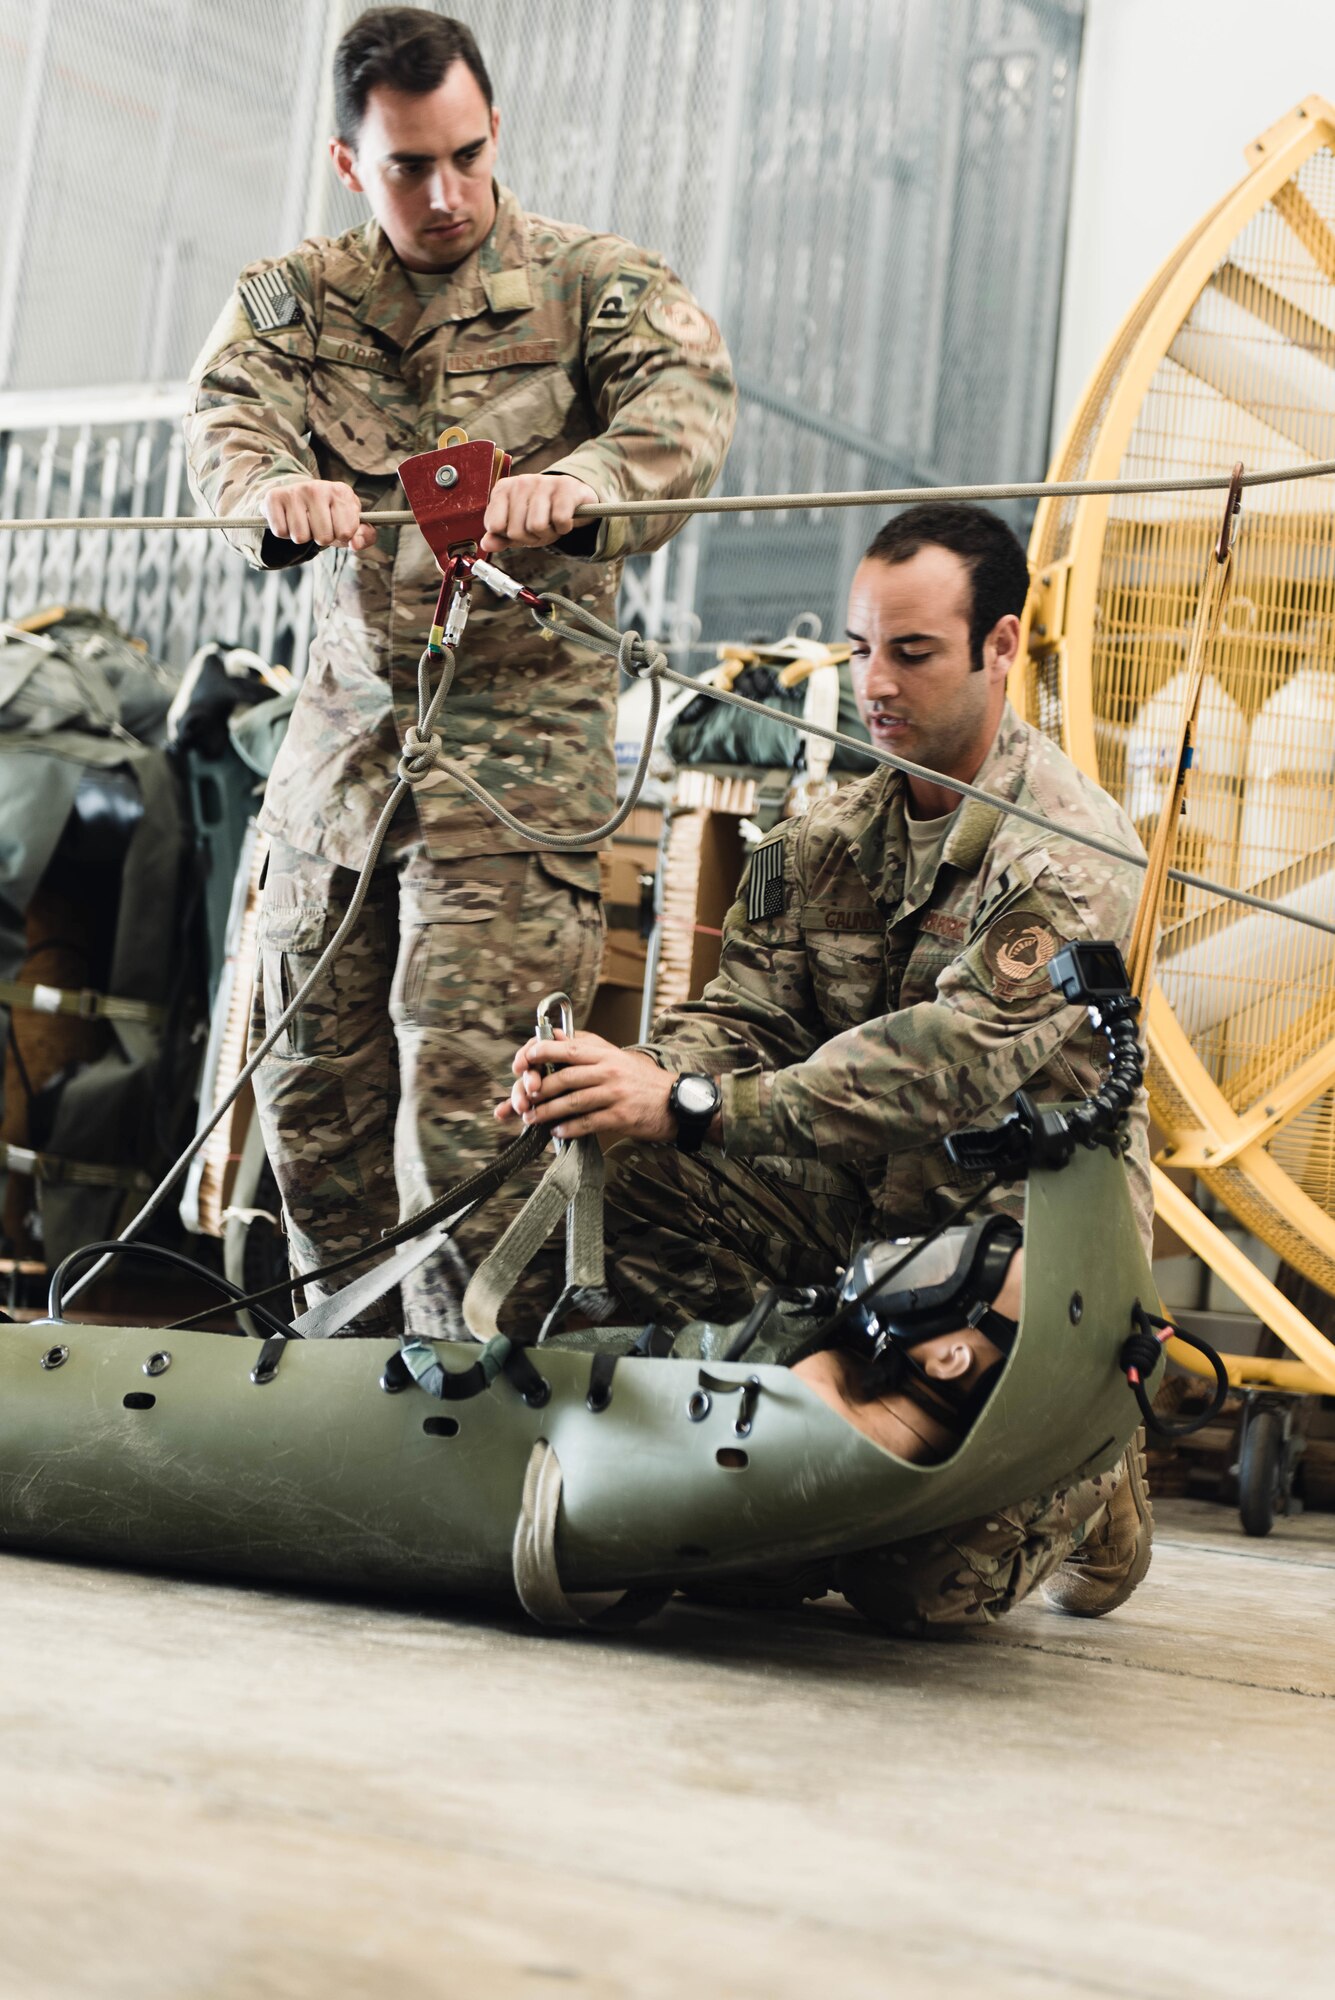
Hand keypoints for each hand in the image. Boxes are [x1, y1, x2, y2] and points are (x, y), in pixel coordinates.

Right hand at [262, 479, 376, 550]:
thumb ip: (363, 536)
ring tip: (303, 521)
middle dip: (321, 538)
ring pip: (300, 537)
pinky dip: (285, 532)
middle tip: (317, 525)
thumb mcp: (350, 523)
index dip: (342, 536)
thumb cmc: (329, 515)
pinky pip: (281, 532)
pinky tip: (289, 519)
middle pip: (323, 537)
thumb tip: (355, 544)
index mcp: (342, 492)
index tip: (338, 526)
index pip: (347, 533)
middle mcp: (318, 487)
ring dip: (302, 536)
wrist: (297, 496)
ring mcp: (295, 490)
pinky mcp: (274, 496)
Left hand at [481, 473, 597, 552]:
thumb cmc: (542, 514)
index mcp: (503, 489)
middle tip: (540, 528)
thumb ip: (500, 537)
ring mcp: (543, 482)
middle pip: (516, 531)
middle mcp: (521, 482)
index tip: (520, 529)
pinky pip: (560, 520)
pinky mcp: (566, 487)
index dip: (510, 536)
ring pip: (537, 526)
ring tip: (552, 523)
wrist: (573, 498)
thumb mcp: (517, 528)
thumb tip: (486, 544)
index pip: (495, 526)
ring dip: (549, 534)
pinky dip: (564, 527)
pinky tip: (564, 519)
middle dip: (531, 538)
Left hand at [495, 1030, 673, 1143]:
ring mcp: (615, 1094)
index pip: (567, 1047)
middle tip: (522, 1098)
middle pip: (564, 1077)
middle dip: (538, 1089)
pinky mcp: (621, 1117)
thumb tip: (552, 1038)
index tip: (522, 1061)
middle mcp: (609, 1070)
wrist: (677, 1102)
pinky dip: (568, 1128)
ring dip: (547, 1111)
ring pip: (572, 1101)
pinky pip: (588, 1122)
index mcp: (605, 1054)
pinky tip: (556, 1131)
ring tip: (532, 1117)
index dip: (540, 1053)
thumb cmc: (642, 1080)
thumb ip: (587, 1049)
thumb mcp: (617, 1056)